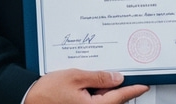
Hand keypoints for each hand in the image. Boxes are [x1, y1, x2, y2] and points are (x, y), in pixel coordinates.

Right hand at [26, 69, 148, 102]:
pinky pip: (95, 102)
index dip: (133, 89)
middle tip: (121, 73)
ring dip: (106, 90)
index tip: (144, 84)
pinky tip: (89, 84)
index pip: (120, 97)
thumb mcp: (75, 77)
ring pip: (104, 101)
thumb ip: (99, 77)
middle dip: (117, 87)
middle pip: (114, 100)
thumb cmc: (50, 91)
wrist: (31, 101)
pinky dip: (97, 93)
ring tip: (99, 77)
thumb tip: (117, 77)